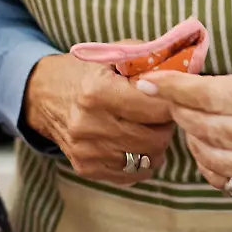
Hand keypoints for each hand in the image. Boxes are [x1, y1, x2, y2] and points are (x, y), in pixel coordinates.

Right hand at [23, 52, 175, 183]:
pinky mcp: (86, 168)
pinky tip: (132, 143)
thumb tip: (187, 71)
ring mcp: (87, 150)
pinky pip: (133, 174)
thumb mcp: (114, 57)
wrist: (44, 96)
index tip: (168, 96)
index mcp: (97, 92)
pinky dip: (141, 160)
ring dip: (155, 144)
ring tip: (144, 126)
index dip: (170, 102)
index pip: (157, 107)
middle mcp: (89, 124)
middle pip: (156, 138)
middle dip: (164, 125)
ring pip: (148, 159)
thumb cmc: (86, 73)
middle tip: (157, 113)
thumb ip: (150, 60)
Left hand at [139, 15, 231, 195]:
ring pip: (215, 155)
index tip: (150, 82)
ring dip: (190, 137)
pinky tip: (203, 144)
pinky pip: (228, 180)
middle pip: (211, 127)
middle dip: (180, 111)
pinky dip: (206, 163)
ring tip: (186, 118)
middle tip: (168, 98)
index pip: (217, 95)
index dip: (178, 88)